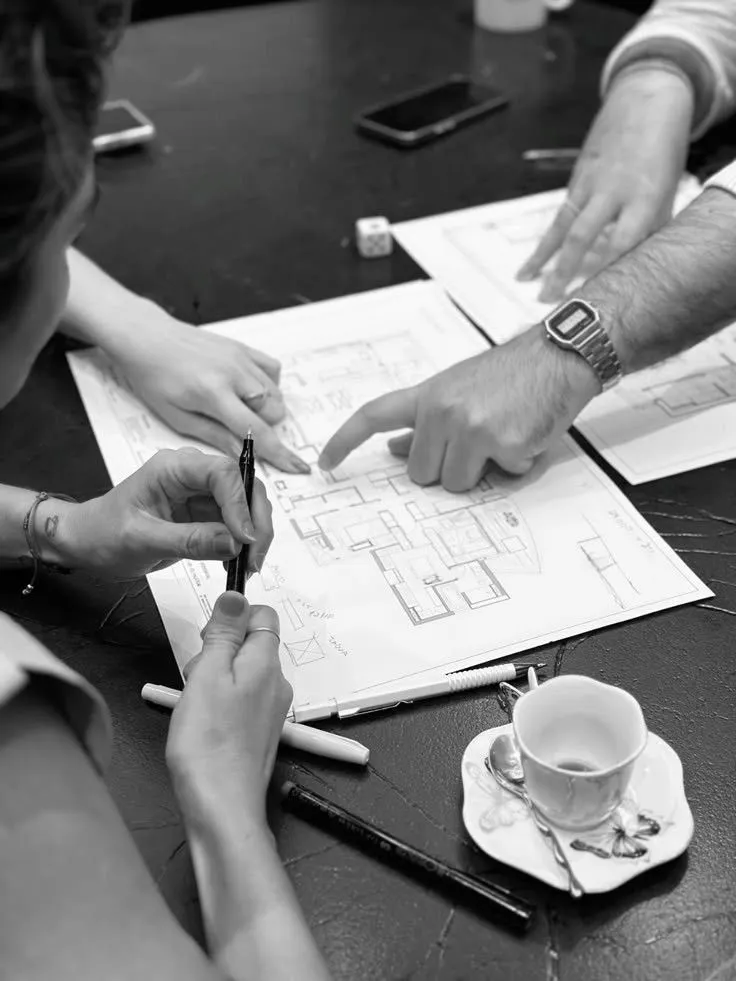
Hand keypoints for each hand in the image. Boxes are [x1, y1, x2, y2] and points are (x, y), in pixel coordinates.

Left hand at [53, 448, 272, 576]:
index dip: (240, 504)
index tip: (245, 538)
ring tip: (247, 565)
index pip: (223, 473)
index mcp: (174, 467)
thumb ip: (189, 540)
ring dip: (254, 535)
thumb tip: (234, 543)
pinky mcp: (206, 513)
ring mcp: (202, 494)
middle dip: (256, 522)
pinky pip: (236, 525)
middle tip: (254, 558)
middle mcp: (193, 474)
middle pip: (244, 486)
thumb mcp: (142, 540)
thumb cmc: (103, 534)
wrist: (88, 543)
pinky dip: (244, 544)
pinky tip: (236, 563)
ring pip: (246, 506)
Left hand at [109, 312, 309, 473]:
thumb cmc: (154, 379)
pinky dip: (268, 385)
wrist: (147, 338)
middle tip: (236, 427)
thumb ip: (216, 436)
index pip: (258, 432)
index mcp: (214, 394)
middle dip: (264, 427)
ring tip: (236, 407)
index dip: (281, 454)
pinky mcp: (243, 347)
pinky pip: (273, 370)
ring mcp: (242, 357)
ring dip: (266, 409)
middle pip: (275, 412)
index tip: (299, 467)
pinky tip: (247, 390)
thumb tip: (245, 455)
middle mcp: (234, 373)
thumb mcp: (178, 418)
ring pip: (277, 394)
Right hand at [166, 592, 291, 828]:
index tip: (208, 640)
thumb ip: (224, 632)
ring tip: (196, 706)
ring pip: (242, 672)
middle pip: (249, 644)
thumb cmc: (208, 741)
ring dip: (215, 679)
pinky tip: (202, 724)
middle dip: (218, 651)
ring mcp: (270, 709)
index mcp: (267, 662)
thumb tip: (237, 593)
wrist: (221, 806)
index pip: (263, 615)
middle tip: (196, 678)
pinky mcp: (259, 731)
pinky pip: (240, 699)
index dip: (233, 619)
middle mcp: (276, 683)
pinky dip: (219, 703)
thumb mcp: (208, 674)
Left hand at [319, 327, 599, 491]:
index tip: (326, 463)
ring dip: (482, 472)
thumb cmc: (514, 374)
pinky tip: (527, 435)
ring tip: (504, 437)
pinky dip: (517, 466)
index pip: (374, 416)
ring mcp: (470, 426)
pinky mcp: (502, 443)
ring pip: (456, 484)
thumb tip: (393, 450)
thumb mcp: (460, 389)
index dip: (345, 441)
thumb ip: (426, 421)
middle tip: (479, 442)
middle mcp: (442, 409)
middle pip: (421, 474)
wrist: (560, 356)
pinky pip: (501, 478)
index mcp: (428, 395)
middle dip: (448, 468)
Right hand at [518, 68, 693, 302]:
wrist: (646, 101)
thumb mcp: (668, 192)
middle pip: (583, 236)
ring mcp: (591, 184)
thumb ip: (652, 229)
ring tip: (528, 283)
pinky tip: (529, 266)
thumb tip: (640, 268)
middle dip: (565, 270)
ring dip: (544, 258)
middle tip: (550, 299)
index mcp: (644, 195)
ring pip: (562, 227)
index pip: (624, 241)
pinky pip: (558, 218)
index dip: (608, 270)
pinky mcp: (576, 180)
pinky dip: (543, 244)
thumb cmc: (664, 153)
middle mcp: (612, 190)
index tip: (596, 296)